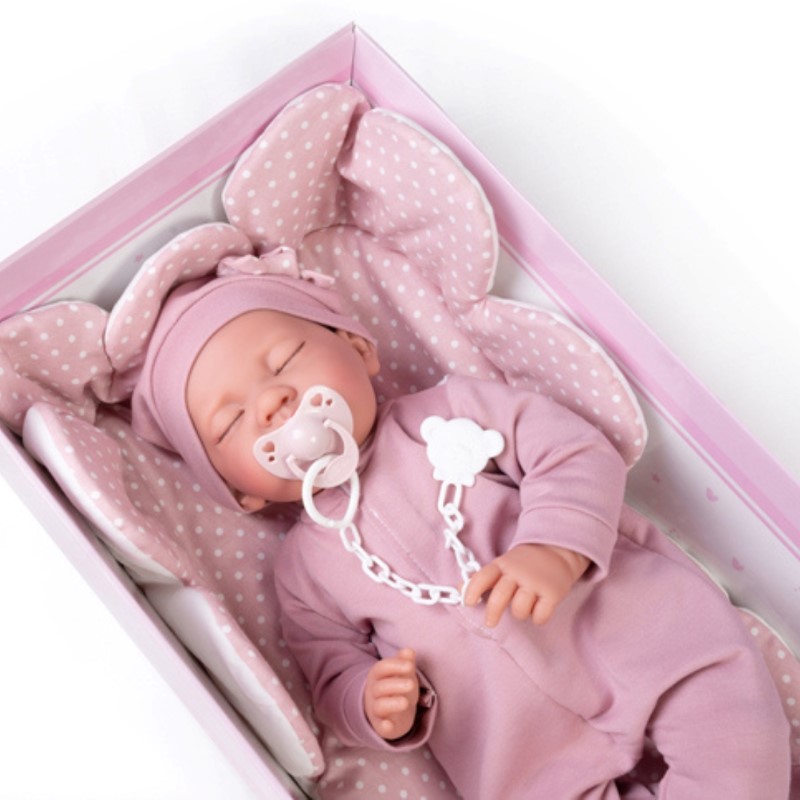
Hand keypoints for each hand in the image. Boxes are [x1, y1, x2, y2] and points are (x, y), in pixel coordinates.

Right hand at [364, 648, 419, 740]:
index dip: (395, 666)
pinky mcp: (381, 725)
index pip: (382, 668)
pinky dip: (384, 726)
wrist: (391, 711)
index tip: (410, 666)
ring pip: (379, 706)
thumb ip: (405, 662)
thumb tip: (409, 651)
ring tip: (405, 703)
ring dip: (392, 704)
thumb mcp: (402, 673)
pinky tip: (389, 725)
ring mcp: (376, 709)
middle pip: (381, 687)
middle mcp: (374, 691)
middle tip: (411, 685)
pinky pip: (380, 726)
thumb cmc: (397, 687)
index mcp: (378, 675)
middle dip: (395, 685)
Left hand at [463, 543, 588, 626]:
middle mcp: (517, 573)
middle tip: (490, 622)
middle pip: (500, 595)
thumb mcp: (501, 566)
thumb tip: (457, 591)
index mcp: (502, 565)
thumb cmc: (522, 564)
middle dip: (492, 612)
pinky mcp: (552, 592)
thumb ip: (482, 579)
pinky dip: (538, 617)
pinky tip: (538, 610)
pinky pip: (541, 615)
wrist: (556, 549)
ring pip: (520, 608)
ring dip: (519, 613)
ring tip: (523, 607)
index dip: (473, 590)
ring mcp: (535, 582)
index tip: (468, 603)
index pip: (483, 576)